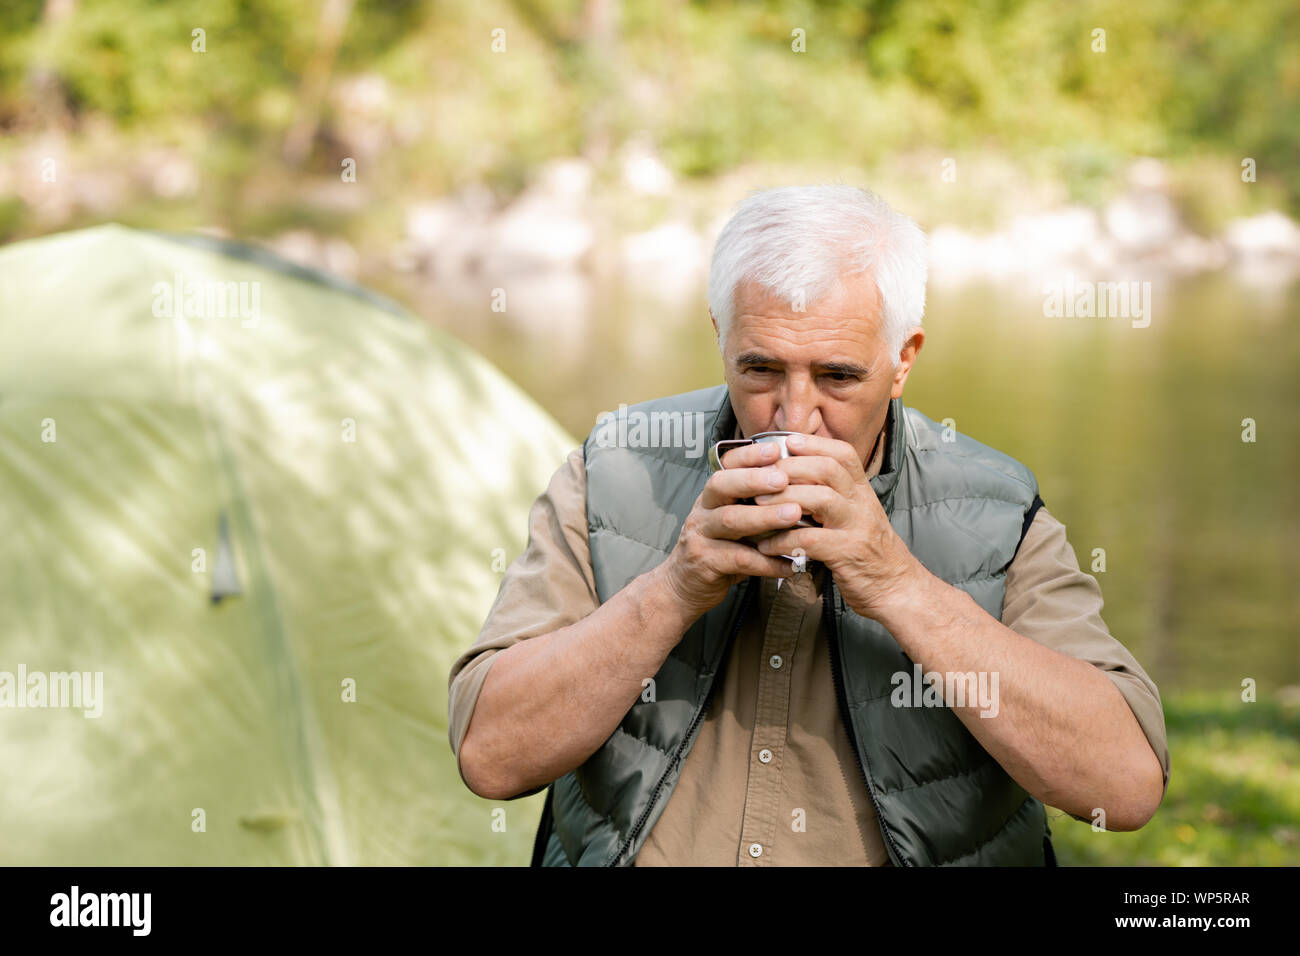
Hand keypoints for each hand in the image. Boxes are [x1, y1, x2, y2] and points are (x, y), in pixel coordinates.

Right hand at [658, 439, 804, 618]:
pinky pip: (739, 560)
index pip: (725, 464)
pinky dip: (767, 562)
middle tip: (783, 478)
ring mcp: (701, 536)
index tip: (776, 448)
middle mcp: (703, 509)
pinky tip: (791, 564)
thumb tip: (803, 484)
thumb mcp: (735, 520)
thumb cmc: (720, 548)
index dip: (749, 455)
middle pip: (722, 485)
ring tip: (794, 515)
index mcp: (713, 495)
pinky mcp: (705, 563)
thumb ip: (759, 504)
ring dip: (765, 517)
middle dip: (753, 479)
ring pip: (730, 520)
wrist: (683, 586)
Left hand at [750, 432, 926, 619]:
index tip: (786, 442)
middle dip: (790, 467)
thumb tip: (797, 479)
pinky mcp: (847, 553)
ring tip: (757, 506)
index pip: (842, 453)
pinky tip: (766, 545)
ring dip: (783, 499)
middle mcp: (862, 503)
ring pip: (820, 498)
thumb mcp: (857, 515)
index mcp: (862, 491)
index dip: (813, 443)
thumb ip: (835, 495)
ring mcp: (856, 527)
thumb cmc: (870, 552)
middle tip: (761, 477)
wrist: (897, 589)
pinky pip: (810, 540)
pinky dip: (783, 540)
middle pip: (827, 468)